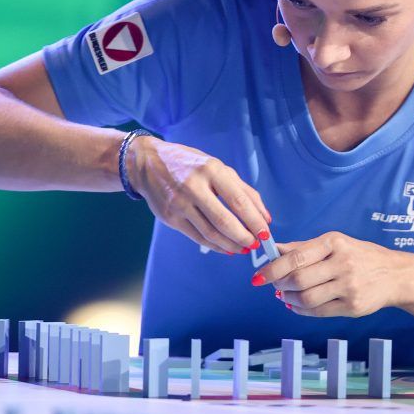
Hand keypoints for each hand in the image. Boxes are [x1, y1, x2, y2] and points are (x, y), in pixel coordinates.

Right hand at [126, 136, 270, 255]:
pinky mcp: (170, 218)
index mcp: (211, 170)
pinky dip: (214, 246)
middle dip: (244, 237)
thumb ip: (243, 190)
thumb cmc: (189, 164)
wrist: (147, 164)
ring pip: (210, 233)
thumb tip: (264, 217)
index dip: (254, 221)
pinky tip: (225, 247)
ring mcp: (179, 204)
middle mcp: (194, 187)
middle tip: (255, 244)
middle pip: (224, 221)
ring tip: (243, 249)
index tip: (265, 232)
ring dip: (231, 245)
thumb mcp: (218, 167)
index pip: (238, 201)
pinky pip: (197, 237)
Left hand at [252, 231, 402, 315]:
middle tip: (275, 286)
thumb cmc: (361, 256)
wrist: (395, 275)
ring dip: (289, 299)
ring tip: (285, 296)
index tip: (259, 276)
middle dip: (280, 285)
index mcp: (335, 242)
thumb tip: (274, 250)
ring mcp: (349, 286)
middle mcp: (342, 263)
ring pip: (306, 298)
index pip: (296, 257)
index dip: (273, 269)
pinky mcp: (353, 306)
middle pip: (298, 279)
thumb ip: (304, 248)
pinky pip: (318, 311)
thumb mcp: (335, 243)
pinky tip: (296, 305)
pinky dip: (301, 310)